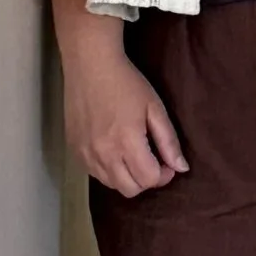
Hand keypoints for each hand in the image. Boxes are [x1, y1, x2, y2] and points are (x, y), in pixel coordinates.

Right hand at [60, 25, 188, 196]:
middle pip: (129, 189)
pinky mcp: (74, 150)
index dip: (163, 175)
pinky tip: (115, 151)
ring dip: (127, 177)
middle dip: (146, 180)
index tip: (166, 162)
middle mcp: (103, 153)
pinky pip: (95, 174)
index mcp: (126, 142)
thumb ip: (169, 141)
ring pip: (111, 185)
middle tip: (152, 161)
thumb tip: (181, 168)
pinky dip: (109, 170)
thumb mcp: (155, 108)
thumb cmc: (127, 83)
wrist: (90, 66)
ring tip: (133, 155)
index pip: (148, 180)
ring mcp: (85, 154)